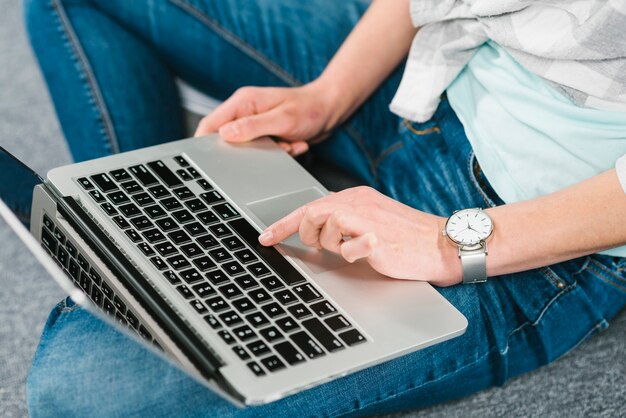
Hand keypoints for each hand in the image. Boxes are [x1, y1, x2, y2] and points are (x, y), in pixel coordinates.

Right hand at [194, 80, 341, 156]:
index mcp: (243, 102)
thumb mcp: (282, 119)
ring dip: (266, 153)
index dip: (203, 143)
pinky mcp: (265, 134)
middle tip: (269, 148)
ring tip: (286, 144)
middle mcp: (245, 112)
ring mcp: (255, 124)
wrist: (331, 110)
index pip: (210, 124)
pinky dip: (278, 153)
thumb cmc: (310, 109)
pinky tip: (292, 144)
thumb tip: (225, 134)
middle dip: (245, 152)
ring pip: (246, 149)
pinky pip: (262, 152)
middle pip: (226, 139)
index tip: (208, 159)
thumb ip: (253, 127)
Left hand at [258, 186, 461, 285]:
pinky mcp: (377, 237)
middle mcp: (359, 201)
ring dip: (331, 244)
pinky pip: (348, 245)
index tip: (266, 237)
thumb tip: (319, 231)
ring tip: (351, 250)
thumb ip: (345, 222)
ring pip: (326, 224)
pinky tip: (367, 252)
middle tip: (318, 247)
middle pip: (311, 212)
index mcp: (356, 197)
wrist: (443, 244)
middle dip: (305, 233)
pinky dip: (351, 253)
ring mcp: (368, 218)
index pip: (311, 205)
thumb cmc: (408, 238)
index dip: (284, 223)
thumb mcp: (371, 222)